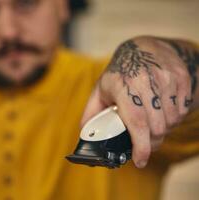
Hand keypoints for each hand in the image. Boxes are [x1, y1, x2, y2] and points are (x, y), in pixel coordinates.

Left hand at [81, 36, 198, 167]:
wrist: (144, 48)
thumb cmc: (120, 73)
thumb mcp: (101, 89)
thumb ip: (92, 111)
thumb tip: (85, 133)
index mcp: (121, 84)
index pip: (135, 121)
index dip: (140, 145)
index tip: (140, 160)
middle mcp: (144, 80)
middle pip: (156, 126)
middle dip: (151, 141)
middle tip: (145, 142)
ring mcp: (166, 78)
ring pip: (171, 120)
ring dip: (163, 129)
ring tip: (152, 122)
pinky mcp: (181, 78)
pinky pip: (183, 110)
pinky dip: (174, 117)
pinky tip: (163, 110)